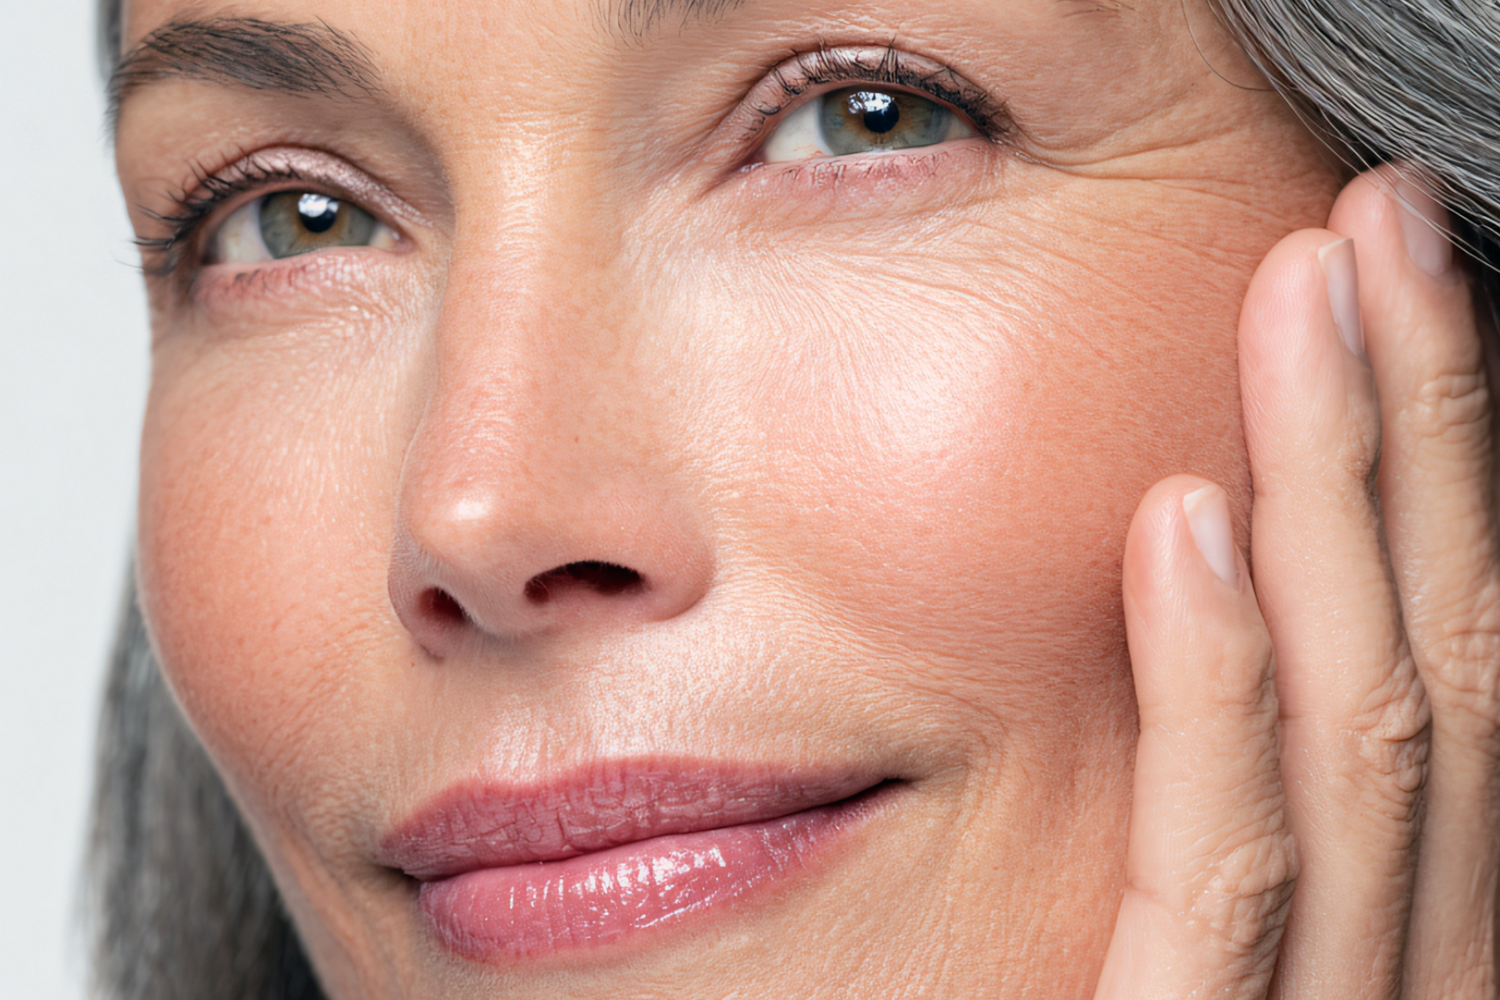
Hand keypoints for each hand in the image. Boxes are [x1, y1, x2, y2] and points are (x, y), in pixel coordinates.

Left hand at [1096, 167, 1499, 999]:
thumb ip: (1254, 793)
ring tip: (1299, 304)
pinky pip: (1225, 862)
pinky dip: (1215, 685)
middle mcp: (1421, 956)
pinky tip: (1187, 525)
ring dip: (1336, 499)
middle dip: (1413, 432)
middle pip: (1431, 653)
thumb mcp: (1235, 927)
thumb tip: (1225, 564)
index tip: (1386, 288)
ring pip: (1357, 725)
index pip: (1446, 651)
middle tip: (1371, 231)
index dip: (1436, 461)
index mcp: (1427, 913)